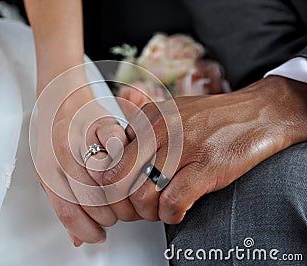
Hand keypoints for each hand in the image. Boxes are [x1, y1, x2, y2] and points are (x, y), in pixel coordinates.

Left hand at [34, 84, 127, 245]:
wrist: (63, 97)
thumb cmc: (55, 136)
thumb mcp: (49, 171)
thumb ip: (63, 204)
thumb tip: (78, 238)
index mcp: (47, 168)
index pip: (68, 211)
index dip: (87, 231)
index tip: (97, 236)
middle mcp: (63, 153)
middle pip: (92, 200)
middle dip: (107, 217)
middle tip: (112, 217)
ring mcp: (85, 138)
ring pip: (110, 181)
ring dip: (121, 198)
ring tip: (122, 200)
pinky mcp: (105, 125)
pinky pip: (122, 154)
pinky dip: (129, 166)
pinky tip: (129, 172)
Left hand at [102, 76, 306, 223]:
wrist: (256, 114)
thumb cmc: (210, 120)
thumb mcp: (168, 117)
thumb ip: (141, 138)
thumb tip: (116, 169)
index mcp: (147, 118)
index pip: (110, 161)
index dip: (112, 187)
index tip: (124, 196)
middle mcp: (160, 129)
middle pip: (118, 180)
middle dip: (124, 204)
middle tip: (137, 209)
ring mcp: (183, 146)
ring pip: (142, 196)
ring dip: (148, 213)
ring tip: (161, 209)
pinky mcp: (207, 166)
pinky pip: (172, 203)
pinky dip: (170, 215)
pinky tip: (178, 211)